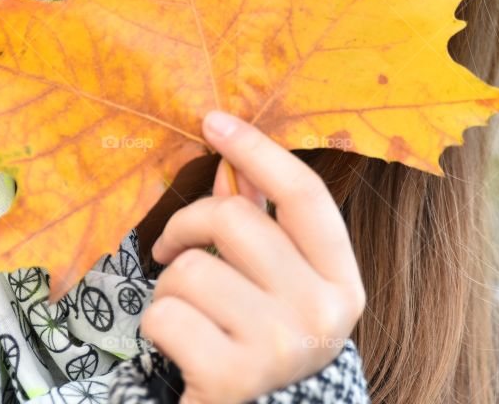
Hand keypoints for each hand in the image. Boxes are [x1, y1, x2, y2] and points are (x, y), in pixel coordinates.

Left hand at [140, 110, 365, 403]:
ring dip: (170, 284)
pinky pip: (165, 314)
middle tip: (170, 245)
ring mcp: (279, 346)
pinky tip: (179, 342)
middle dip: (187, 225)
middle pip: (235, 220)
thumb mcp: (278, 279)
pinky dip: (157, 322)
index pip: (303, 193)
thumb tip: (228, 158)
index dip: (257, 150)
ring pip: (190, 269)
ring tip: (186, 308)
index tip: (213, 121)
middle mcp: (322, 310)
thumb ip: (260, 218)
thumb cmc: (264, 335)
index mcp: (341, 277)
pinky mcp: (231, 378)